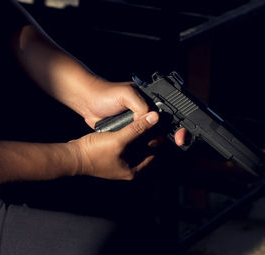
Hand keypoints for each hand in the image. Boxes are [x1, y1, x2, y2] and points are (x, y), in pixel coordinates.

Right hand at [69, 111, 158, 179]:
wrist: (73, 156)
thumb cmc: (94, 153)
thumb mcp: (119, 139)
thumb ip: (138, 129)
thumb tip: (154, 119)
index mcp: (134, 170)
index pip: (155, 154)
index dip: (157, 139)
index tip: (158, 126)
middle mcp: (129, 168)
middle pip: (145, 150)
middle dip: (148, 136)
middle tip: (150, 121)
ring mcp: (120, 162)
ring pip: (135, 147)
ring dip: (138, 135)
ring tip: (139, 122)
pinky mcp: (112, 156)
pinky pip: (126, 145)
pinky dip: (128, 136)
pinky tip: (127, 127)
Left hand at [71, 78, 188, 146]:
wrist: (86, 101)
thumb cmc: (105, 93)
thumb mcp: (126, 94)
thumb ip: (141, 105)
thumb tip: (150, 120)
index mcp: (149, 101)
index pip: (168, 114)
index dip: (176, 125)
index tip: (178, 136)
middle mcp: (145, 113)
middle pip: (160, 129)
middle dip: (161, 137)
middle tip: (156, 142)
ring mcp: (135, 124)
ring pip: (148, 137)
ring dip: (149, 143)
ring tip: (146, 146)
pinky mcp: (126, 133)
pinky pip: (136, 142)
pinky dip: (137, 146)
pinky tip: (138, 149)